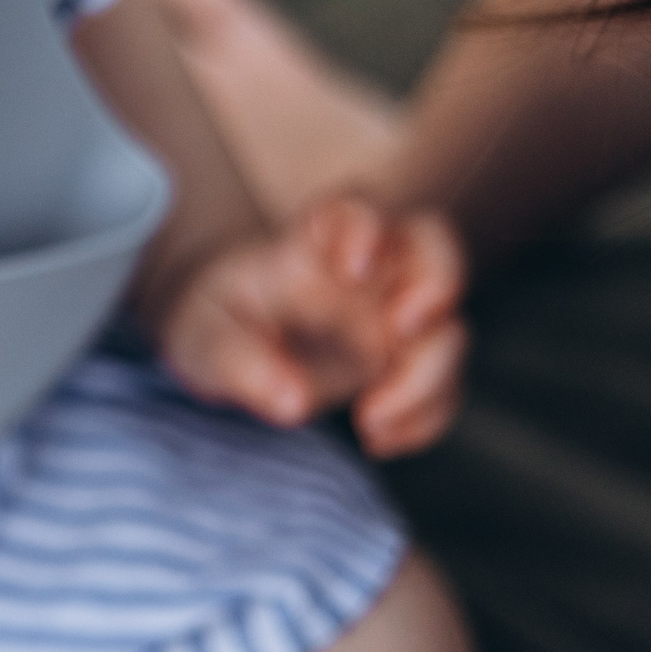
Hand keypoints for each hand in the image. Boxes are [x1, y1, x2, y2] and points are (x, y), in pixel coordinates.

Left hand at [160, 196, 467, 457]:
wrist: (231, 348)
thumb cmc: (217, 323)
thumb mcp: (202, 338)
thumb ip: (237, 360)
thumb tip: (291, 401)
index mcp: (311, 243)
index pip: (352, 210)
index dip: (364, 228)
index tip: (352, 267)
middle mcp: (369, 270)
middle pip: (435, 246)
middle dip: (437, 281)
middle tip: (402, 329)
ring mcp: (397, 315)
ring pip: (449, 327)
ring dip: (427, 376)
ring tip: (370, 420)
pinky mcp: (409, 363)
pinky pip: (445, 385)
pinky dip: (427, 417)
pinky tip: (380, 441)